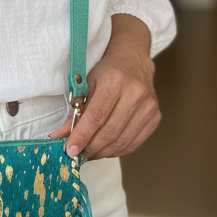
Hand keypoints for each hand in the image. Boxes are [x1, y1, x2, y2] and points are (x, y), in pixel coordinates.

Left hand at [49, 14, 160, 159]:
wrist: (134, 61)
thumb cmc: (107, 72)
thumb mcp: (86, 84)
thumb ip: (75, 111)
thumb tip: (60, 136)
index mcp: (116, 81)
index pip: (96, 116)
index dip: (82, 136)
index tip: (70, 150)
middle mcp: (136, 93)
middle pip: (110, 132)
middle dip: (90, 147)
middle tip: (77, 154)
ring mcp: (149, 107)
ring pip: (123, 141)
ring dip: (102, 152)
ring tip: (88, 153)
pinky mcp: (155, 117)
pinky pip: (134, 143)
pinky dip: (116, 150)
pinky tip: (104, 149)